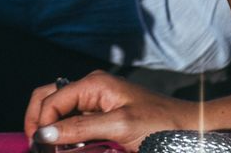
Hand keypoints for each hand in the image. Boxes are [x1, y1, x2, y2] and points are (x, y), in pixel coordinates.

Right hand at [24, 70, 189, 145]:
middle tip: (39, 148)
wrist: (190, 129)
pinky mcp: (103, 118)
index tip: (40, 148)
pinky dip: (69, 138)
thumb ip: (79, 129)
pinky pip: (76, 125)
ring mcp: (96, 103)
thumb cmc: (160, 124)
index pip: (51, 99)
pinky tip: (72, 149)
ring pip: (60, 114)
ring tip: (56, 150)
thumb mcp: (118, 127)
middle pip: (49, 99)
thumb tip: (44, 134)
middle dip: (40, 123)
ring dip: (54, 132)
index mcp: (93, 83)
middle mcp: (90, 89)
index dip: (41, 123)